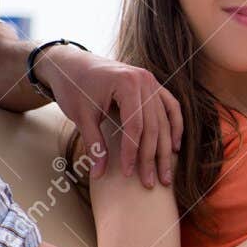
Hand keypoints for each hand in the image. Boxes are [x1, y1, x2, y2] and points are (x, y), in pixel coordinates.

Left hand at [37, 46, 182, 187]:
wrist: (71, 64)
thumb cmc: (74, 87)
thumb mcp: (82, 116)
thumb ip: (94, 144)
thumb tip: (99, 175)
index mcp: (127, 83)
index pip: (135, 126)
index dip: (133, 153)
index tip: (129, 174)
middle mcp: (144, 80)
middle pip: (153, 125)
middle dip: (152, 157)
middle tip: (151, 182)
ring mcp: (151, 81)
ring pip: (164, 120)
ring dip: (165, 149)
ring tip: (166, 174)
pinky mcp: (152, 85)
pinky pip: (170, 107)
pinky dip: (174, 126)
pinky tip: (175, 147)